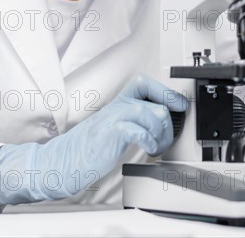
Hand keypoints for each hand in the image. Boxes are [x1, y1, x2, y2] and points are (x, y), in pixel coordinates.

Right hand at [0, 75, 187, 207]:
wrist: (64, 161)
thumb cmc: (91, 146)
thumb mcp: (115, 126)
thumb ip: (134, 119)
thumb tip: (161, 120)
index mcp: (119, 102)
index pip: (145, 83)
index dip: (166, 92)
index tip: (180, 105)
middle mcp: (118, 106)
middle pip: (156, 102)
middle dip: (168, 124)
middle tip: (163, 139)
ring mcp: (114, 118)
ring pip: (152, 114)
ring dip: (161, 136)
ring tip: (155, 148)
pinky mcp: (111, 133)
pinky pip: (139, 130)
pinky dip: (150, 141)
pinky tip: (148, 149)